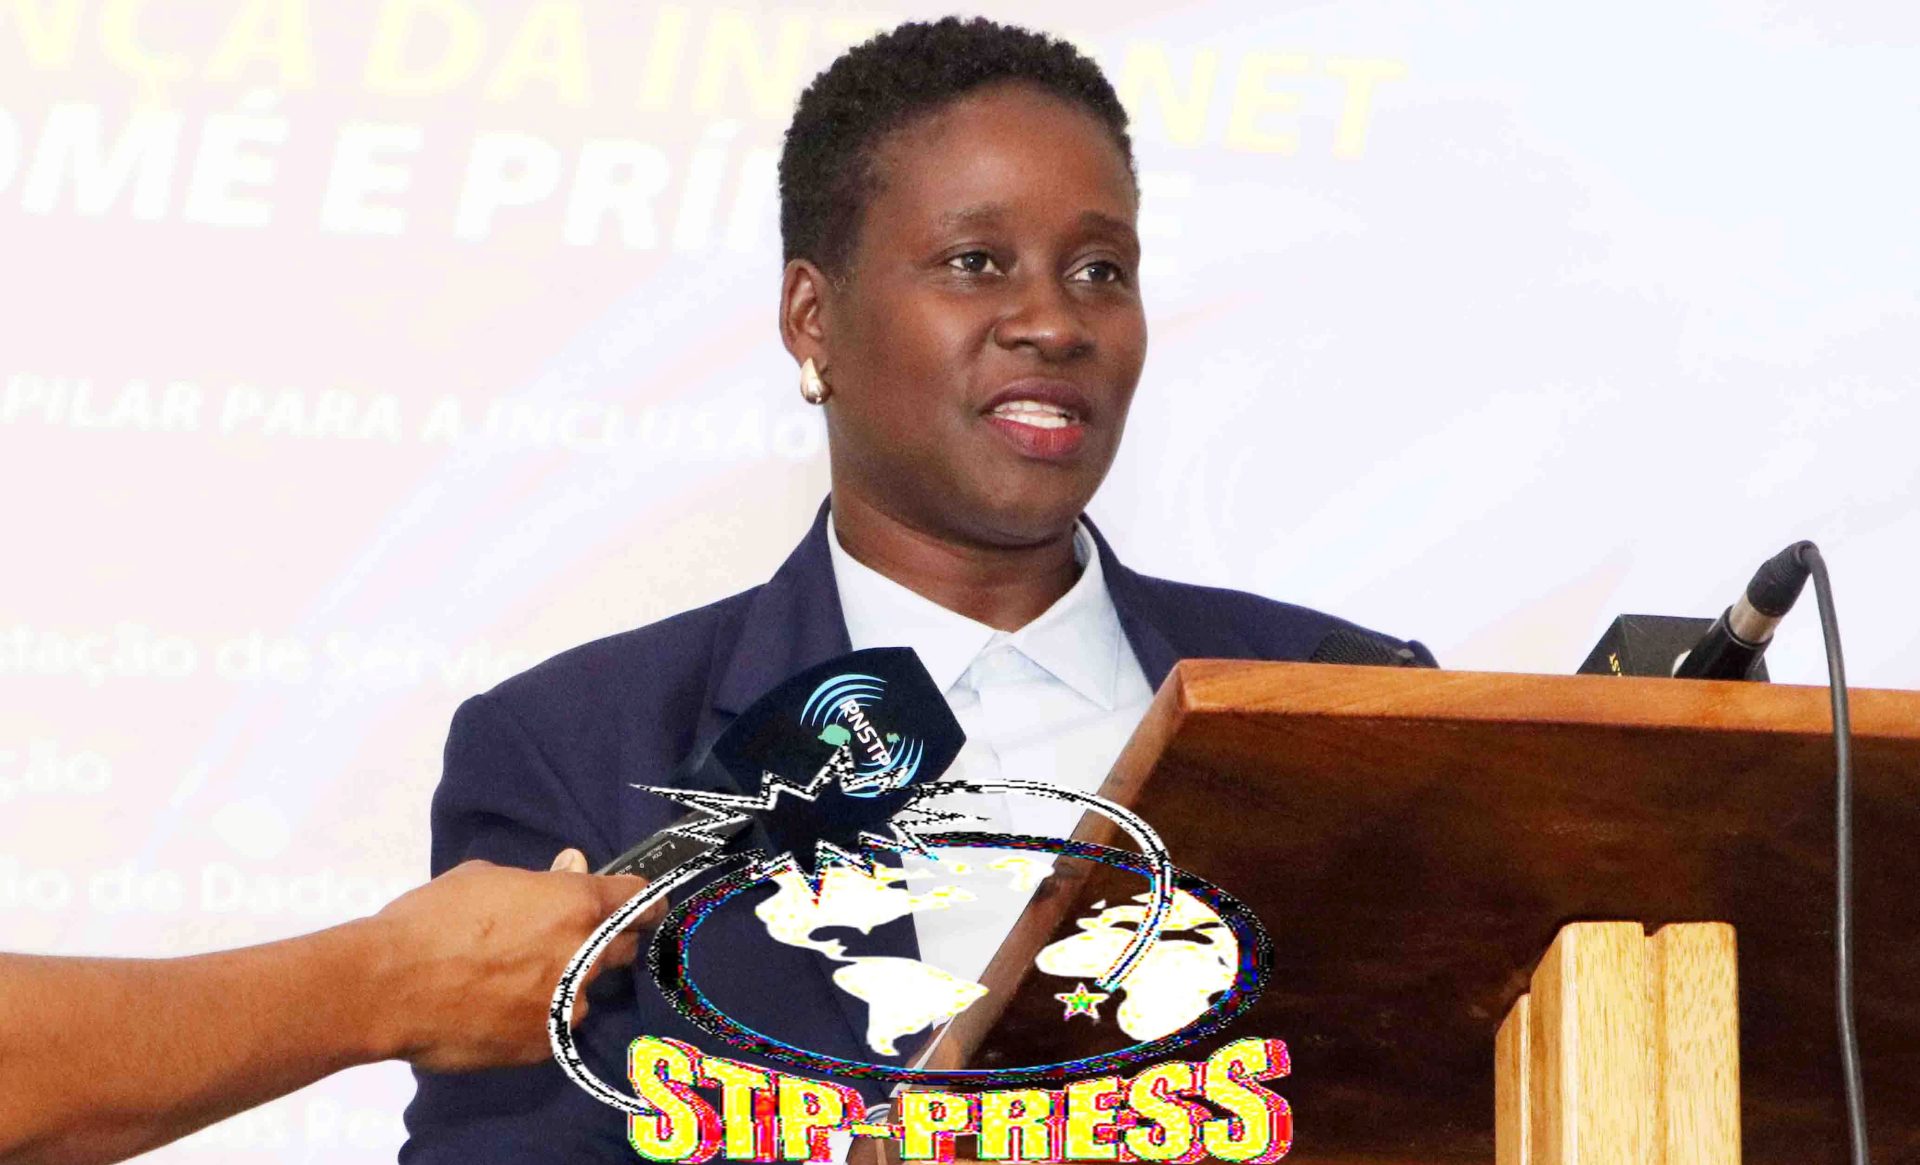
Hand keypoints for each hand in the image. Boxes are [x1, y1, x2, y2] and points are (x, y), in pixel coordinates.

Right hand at [369, 849, 665, 1072]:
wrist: (390, 987)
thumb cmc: (434, 919)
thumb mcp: (487, 878)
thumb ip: (540, 880)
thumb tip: (571, 868)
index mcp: (577, 906)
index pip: (639, 900)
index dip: (642, 899)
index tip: (643, 903)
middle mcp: (585, 956)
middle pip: (623, 947)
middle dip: (607, 940)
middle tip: (570, 938)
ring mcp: (569, 1006)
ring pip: (589, 990)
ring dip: (571, 981)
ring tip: (522, 978)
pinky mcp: (547, 1046)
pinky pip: (559, 1024)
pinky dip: (543, 1014)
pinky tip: (504, 1007)